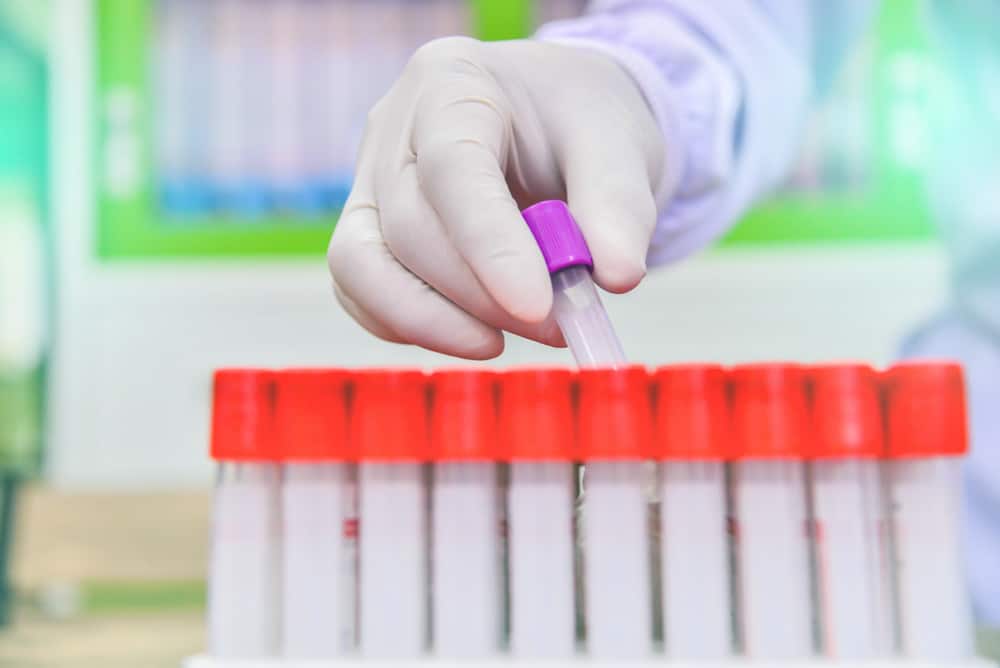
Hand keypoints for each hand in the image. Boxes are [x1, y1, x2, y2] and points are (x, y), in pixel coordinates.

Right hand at [328, 37, 664, 358]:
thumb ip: (619, 206)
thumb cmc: (579, 123)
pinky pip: (363, 294)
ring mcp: (368, 183)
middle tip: (557, 325)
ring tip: (516, 334)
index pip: (452, 168)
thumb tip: (617, 277)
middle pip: (410, 228)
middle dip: (482, 296)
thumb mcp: (619, 145)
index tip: (537, 307)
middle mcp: (393, 128)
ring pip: (365, 268)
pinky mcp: (365, 233)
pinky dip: (416, 328)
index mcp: (452, 81)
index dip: (490, 245)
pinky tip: (478, 334)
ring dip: (440, 323)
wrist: (556, 121)